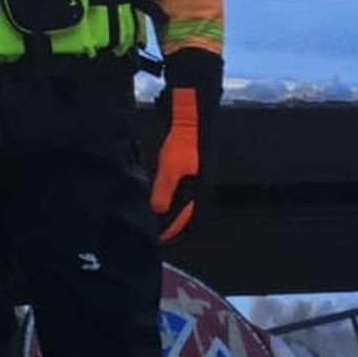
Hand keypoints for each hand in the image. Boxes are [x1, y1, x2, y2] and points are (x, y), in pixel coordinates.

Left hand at [152, 49, 222, 242]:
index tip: (156, 239)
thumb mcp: (170, 168)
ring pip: (185, 206)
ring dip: (173, 214)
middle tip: (155, 233)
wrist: (194, 118)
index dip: (170, 231)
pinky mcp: (194, 172)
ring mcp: (199, 181)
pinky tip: (162, 200)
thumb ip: (164, 192)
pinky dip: (173, 201)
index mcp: (199, 194)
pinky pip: (183, 194)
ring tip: (157, 221)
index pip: (185, 221)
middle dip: (173, 226)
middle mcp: (202, 191)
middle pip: (187, 216)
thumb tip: (158, 213)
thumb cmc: (184, 144)